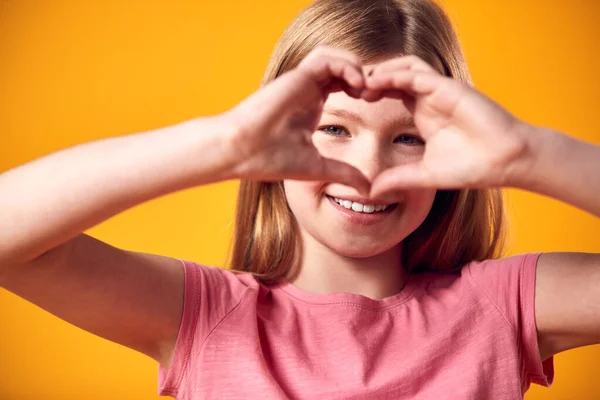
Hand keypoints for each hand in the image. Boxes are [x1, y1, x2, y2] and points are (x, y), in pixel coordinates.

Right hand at [224, 46, 370, 194]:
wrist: (241, 151)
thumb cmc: (270, 159)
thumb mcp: (318, 167)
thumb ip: (343, 173)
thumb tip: (367, 189)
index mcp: (312, 104)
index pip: (343, 82)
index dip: (362, 88)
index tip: (376, 105)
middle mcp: (307, 89)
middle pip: (341, 66)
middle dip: (363, 75)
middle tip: (376, 94)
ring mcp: (301, 81)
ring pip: (335, 56)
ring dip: (355, 66)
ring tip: (366, 89)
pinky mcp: (296, 77)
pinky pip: (327, 58)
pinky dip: (346, 65)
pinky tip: (356, 85)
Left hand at [362, 56, 530, 198]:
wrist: (506, 162)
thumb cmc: (472, 167)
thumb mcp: (424, 175)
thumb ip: (398, 179)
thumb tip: (371, 193)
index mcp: (422, 113)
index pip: (391, 92)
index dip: (371, 93)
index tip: (350, 103)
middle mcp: (429, 98)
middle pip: (394, 75)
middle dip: (371, 79)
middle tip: (349, 89)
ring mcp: (439, 90)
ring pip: (405, 67)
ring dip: (382, 72)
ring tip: (361, 83)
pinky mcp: (449, 87)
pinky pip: (418, 73)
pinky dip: (397, 74)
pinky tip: (380, 83)